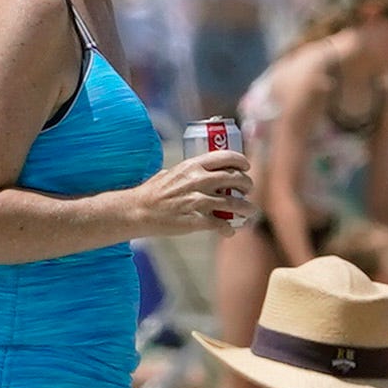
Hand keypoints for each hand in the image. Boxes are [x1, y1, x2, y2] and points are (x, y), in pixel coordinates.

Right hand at [132, 146, 252, 236]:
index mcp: (192, 166)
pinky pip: (221, 224)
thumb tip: (200, 171)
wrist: (138, 211)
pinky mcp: (196, 220)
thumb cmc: (152, 192)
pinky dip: (228, 228)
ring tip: (249, 211)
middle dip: (247, 184)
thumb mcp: (170, 172)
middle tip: (248, 189)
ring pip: (234, 203)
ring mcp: (198, 201)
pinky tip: (229, 231)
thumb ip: (187, 172)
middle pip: (235, 178)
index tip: (245, 167)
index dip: (241, 161)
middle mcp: (198, 181)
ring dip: (246, 208)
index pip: (226, 157)